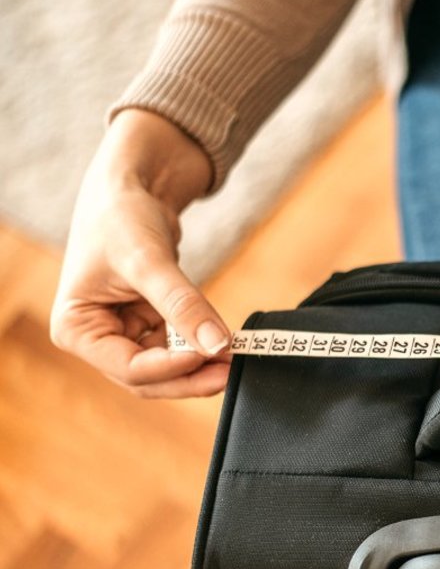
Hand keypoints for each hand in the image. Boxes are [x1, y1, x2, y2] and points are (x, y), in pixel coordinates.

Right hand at [50, 109, 232, 397]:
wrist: (132, 189)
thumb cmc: (121, 218)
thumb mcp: (149, 262)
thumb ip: (183, 305)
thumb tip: (218, 345)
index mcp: (76, 329)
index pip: (128, 368)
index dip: (171, 368)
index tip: (211, 356)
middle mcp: (96, 338)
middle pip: (148, 378)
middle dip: (189, 376)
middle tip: (230, 370)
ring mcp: (123, 334)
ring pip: (166, 369)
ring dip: (199, 366)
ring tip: (234, 355)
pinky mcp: (148, 326)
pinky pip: (178, 348)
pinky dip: (200, 347)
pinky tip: (224, 341)